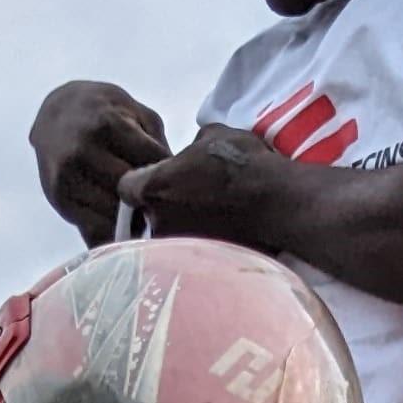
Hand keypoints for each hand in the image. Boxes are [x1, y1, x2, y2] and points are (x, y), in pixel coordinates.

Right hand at [32, 82, 171, 242]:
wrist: (54, 114)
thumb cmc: (103, 112)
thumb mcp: (134, 111)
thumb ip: (155, 142)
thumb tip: (174, 183)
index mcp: (106, 125)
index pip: (152, 162)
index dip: (170, 175)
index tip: (179, 181)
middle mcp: (82, 151)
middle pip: (132, 193)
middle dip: (153, 202)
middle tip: (166, 206)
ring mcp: (68, 178)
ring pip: (114, 216)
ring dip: (135, 222)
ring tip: (146, 215)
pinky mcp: (60, 200)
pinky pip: (95, 231)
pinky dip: (115, 234)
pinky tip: (126, 227)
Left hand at [115, 126, 305, 252]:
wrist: (277, 203)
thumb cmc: (242, 165)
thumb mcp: (212, 136)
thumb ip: (190, 148)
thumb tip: (191, 153)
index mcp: (153, 187)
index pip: (126, 186)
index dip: (140, 181)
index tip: (158, 179)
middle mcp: (158, 222)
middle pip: (145, 217)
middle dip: (160, 209)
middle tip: (187, 200)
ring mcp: (178, 248)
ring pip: (167, 238)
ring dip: (181, 229)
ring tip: (208, 219)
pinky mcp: (199, 267)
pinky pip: (189, 256)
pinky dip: (200, 248)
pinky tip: (220, 235)